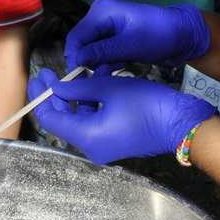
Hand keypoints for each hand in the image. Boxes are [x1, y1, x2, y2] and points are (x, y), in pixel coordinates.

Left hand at [28, 68, 216, 164]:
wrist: (180, 123)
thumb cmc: (145, 104)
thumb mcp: (109, 89)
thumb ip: (78, 88)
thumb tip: (57, 88)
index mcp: (86, 136)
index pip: (51, 119)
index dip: (41, 97)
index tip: (39, 76)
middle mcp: (91, 147)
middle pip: (64, 120)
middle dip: (58, 95)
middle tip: (52, 72)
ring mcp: (103, 147)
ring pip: (81, 118)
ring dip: (79, 96)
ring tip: (83, 72)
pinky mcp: (114, 142)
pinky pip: (95, 122)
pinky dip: (93, 104)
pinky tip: (100, 82)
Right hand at [64, 0, 210, 69]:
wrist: (182, 33)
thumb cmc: (159, 36)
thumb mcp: (130, 45)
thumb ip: (102, 51)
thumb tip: (78, 59)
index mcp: (102, 11)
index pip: (76, 37)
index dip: (74, 57)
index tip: (77, 78)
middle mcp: (100, 15)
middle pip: (82, 43)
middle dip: (88, 61)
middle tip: (97, 76)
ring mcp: (108, 25)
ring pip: (92, 49)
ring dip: (99, 62)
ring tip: (113, 69)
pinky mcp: (115, 35)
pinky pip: (103, 50)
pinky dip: (108, 60)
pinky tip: (119, 65)